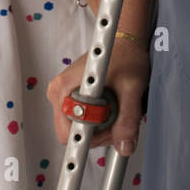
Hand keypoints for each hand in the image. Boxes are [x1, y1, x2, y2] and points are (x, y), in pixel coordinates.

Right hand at [47, 35, 150, 156]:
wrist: (124, 42)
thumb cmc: (126, 57)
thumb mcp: (131, 88)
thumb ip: (128, 119)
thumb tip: (124, 147)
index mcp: (65, 88)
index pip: (68, 133)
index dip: (90, 138)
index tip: (109, 134)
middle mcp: (58, 92)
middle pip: (74, 133)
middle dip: (100, 132)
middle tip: (120, 116)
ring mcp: (63, 95)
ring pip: (79, 129)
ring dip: (101, 127)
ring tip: (117, 107)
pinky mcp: (70, 98)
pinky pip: (82, 121)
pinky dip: (99, 120)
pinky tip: (111, 106)